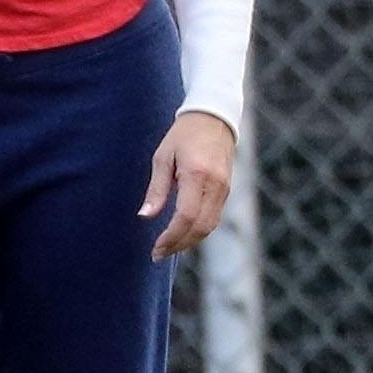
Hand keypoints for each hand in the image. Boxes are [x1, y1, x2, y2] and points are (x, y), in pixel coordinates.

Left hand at [140, 110, 236, 259]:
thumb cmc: (183, 135)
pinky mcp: (226, 190)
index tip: (156, 248)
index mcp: (197, 174)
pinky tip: (183, 234)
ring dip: (189, 241)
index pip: (186, 216)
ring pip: (210, 226)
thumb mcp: (163, 157)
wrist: (214, 118)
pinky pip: (214, 218)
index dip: (171, 237)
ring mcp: (224, 189)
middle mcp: (214, 185)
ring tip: (169, 248)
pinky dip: (199, 231)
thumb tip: (145, 216)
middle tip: (159, 254)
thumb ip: (157, 189)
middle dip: (179, 244)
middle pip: (200, 227)